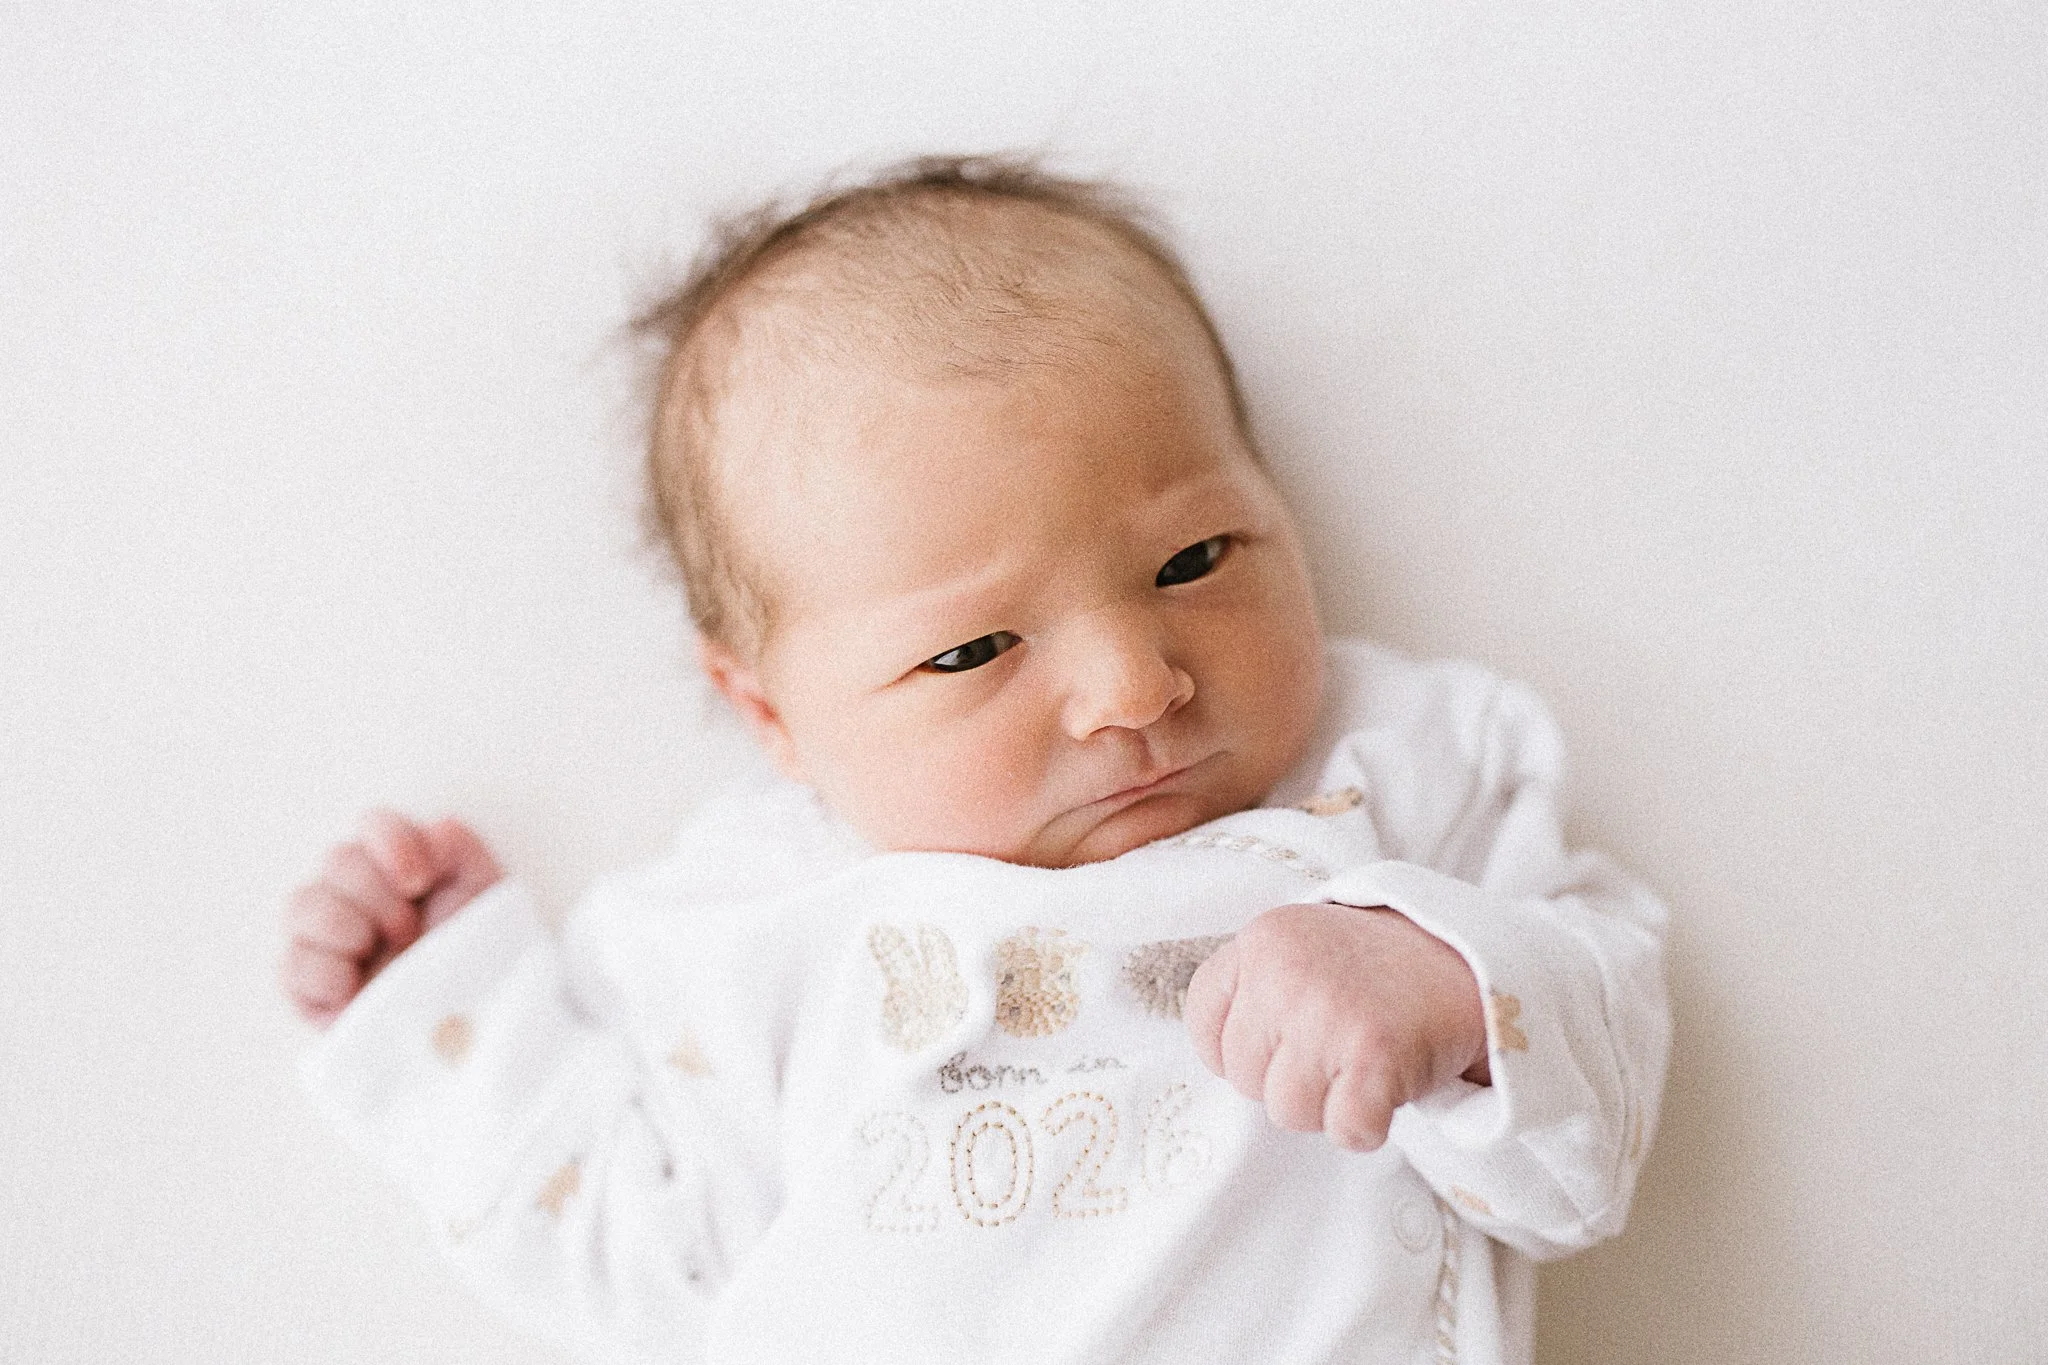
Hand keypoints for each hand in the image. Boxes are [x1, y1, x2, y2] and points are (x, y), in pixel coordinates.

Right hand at [281, 810, 501, 1026]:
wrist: (477, 1028)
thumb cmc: (479, 958)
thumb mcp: (486, 895)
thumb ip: (460, 848)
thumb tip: (433, 828)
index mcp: (396, 869)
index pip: (372, 824)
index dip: (392, 843)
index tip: (420, 881)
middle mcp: (356, 896)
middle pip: (336, 859)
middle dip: (377, 895)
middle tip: (411, 932)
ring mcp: (329, 942)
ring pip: (301, 903)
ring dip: (347, 926)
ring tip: (385, 955)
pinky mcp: (311, 988)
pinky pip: (292, 963)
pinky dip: (326, 971)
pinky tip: (357, 987)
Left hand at [1183, 902, 1488, 1151]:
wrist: (1472, 957)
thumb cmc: (1376, 967)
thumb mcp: (1301, 949)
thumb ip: (1254, 990)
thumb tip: (1221, 1063)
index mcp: (1260, 941)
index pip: (1204, 1026)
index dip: (1240, 1051)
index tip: (1283, 1045)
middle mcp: (1285, 971)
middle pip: (1243, 1078)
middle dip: (1288, 1080)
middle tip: (1337, 1049)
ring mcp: (1329, 1011)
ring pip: (1287, 1111)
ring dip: (1327, 1106)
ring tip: (1362, 1063)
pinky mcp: (1375, 1054)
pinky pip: (1345, 1128)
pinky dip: (1366, 1127)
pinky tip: (1386, 1091)